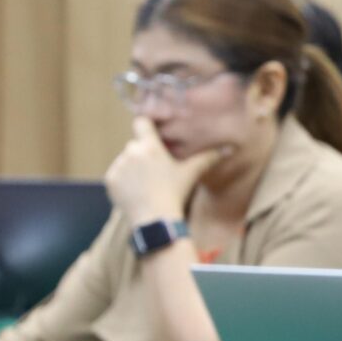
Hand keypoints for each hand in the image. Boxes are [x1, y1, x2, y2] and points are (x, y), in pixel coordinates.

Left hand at [105, 117, 228, 226]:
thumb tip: (231, 148)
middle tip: (155, 171)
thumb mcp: (191, 173)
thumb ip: (209, 157)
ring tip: (147, 185)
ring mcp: (119, 165)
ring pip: (125, 160)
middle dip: (143, 154)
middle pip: (135, 145)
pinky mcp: (110, 179)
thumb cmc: (175, 193)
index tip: (152, 131)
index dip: (146, 125)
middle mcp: (131, 151)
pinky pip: (116, 174)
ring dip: (133, 168)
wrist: (155, 218)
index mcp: (150, 146)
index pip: (142, 122)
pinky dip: (124, 181)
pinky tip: (136, 191)